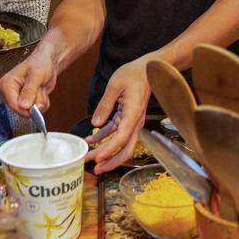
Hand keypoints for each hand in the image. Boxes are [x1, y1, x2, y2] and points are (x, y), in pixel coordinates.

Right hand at [0, 44, 56, 116]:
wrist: (48, 62)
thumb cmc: (40, 63)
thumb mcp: (36, 76)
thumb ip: (29, 91)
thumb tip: (23, 106)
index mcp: (6, 84)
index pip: (13, 105)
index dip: (27, 108)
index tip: (38, 104)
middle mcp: (9, 93)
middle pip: (21, 110)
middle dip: (35, 103)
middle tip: (39, 89)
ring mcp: (17, 98)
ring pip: (30, 112)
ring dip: (40, 102)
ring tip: (40, 88)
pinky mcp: (25, 102)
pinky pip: (36, 111)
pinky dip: (42, 103)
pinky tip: (41, 92)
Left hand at [84, 58, 149, 173]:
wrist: (148, 69)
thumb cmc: (134, 74)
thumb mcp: (115, 85)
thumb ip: (105, 105)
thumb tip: (95, 122)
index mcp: (133, 114)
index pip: (121, 138)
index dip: (109, 150)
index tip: (97, 158)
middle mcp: (135, 122)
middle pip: (125, 149)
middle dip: (110, 161)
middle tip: (95, 169)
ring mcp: (133, 122)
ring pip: (121, 144)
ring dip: (107, 152)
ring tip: (90, 157)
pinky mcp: (128, 119)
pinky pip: (117, 133)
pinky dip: (105, 138)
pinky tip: (91, 138)